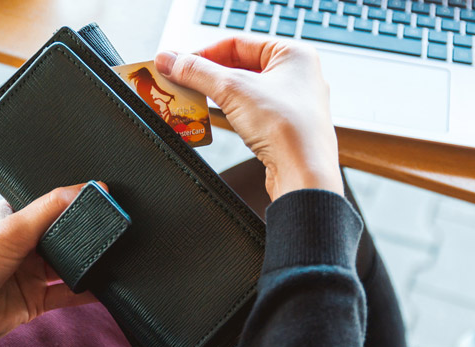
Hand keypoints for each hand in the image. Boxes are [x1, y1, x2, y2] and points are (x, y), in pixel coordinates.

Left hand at [0, 183, 101, 342]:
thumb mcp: (13, 226)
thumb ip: (51, 207)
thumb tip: (88, 188)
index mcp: (15, 218)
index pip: (52, 205)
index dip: (75, 202)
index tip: (103, 198)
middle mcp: (24, 244)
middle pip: (65, 236)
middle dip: (85, 235)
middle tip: (113, 227)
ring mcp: (31, 273)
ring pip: (70, 266)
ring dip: (88, 263)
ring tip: (112, 256)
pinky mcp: (36, 299)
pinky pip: (69, 294)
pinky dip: (87, 292)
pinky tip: (105, 287)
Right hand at [155, 37, 342, 199]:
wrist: (304, 174)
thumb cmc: (289, 129)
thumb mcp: (232, 90)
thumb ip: (196, 71)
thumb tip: (170, 60)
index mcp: (293, 54)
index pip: (237, 43)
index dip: (203, 53)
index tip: (178, 63)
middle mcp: (296, 75)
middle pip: (239, 65)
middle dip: (207, 75)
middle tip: (180, 81)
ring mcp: (292, 102)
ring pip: (244, 90)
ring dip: (217, 94)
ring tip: (192, 99)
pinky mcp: (284, 127)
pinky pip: (251, 110)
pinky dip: (230, 111)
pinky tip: (216, 118)